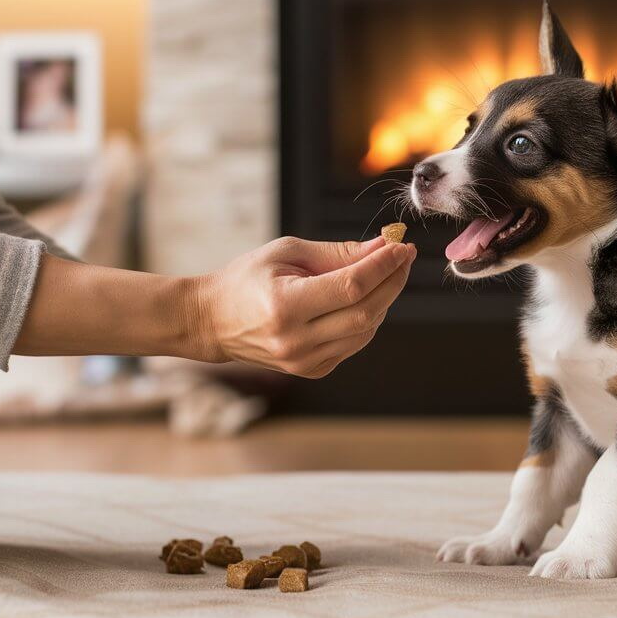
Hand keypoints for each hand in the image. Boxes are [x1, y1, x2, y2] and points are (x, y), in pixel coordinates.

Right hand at [191, 236, 415, 377]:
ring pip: (366, 330)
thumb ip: (337, 253)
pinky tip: (365, 297)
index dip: (382, 266)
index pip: (351, 287)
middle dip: (392, 281)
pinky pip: (355, 343)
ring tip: (386, 273)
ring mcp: (304, 361)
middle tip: (403, 256)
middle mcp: (296, 341)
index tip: (401, 246)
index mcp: (284, 306)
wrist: (213, 321)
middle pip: (366, 311)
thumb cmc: (247, 279)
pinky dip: (368, 318)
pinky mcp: (313, 371)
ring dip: (384, 299)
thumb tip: (382, 248)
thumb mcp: (286, 253)